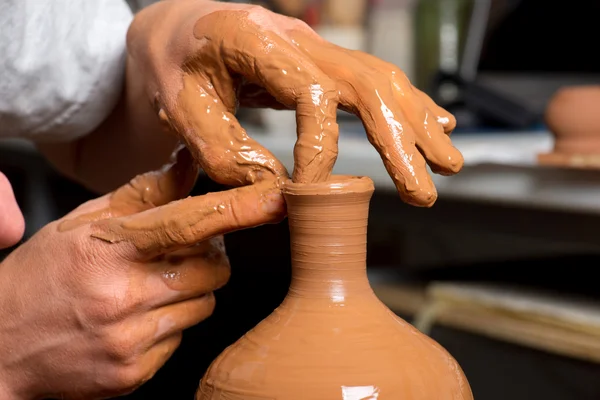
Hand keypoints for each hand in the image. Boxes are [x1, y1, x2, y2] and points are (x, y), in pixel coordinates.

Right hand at [0, 146, 284, 399]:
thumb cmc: (40, 277)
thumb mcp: (81, 223)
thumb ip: (143, 194)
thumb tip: (186, 163)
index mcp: (109, 250)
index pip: (189, 223)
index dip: (238, 210)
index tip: (273, 201)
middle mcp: (123, 296)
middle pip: (215, 270)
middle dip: (210, 258)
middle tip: (184, 252)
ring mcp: (130, 340)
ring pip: (203, 305)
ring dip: (191, 291)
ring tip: (153, 286)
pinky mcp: (134, 373)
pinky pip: (182, 341)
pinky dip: (171, 325)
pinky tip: (139, 317)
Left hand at [126, 0, 462, 206]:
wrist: (178, 28)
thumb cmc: (174, 64)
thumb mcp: (179, 106)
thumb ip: (223, 150)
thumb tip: (277, 191)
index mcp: (257, 41)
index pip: (311, 95)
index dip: (320, 149)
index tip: (317, 193)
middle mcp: (298, 38)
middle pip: (366, 84)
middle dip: (400, 140)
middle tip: (425, 189)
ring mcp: (316, 47)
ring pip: (381, 80)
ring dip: (417, 124)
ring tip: (449, 163)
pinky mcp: (323, 62)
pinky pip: (374, 79)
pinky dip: (408, 105)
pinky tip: (437, 123)